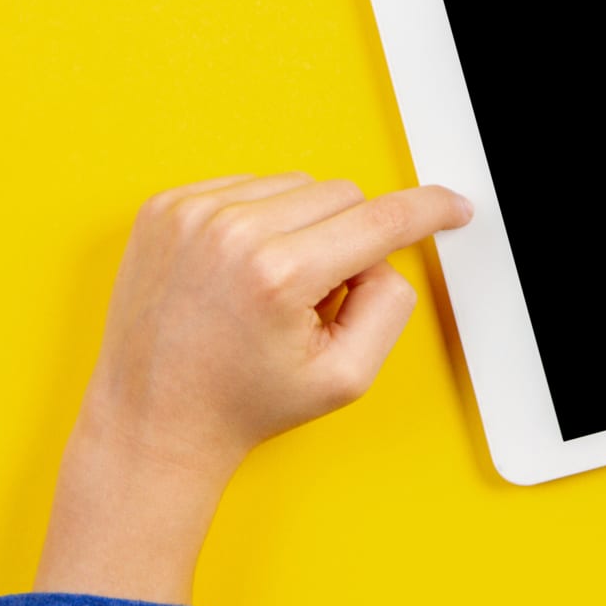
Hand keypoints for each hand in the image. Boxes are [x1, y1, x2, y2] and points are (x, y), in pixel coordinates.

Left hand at [34, 174, 473, 602]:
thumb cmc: (242, 404)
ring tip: (270, 287)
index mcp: (278, 273)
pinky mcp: (164, 208)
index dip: (428, 211)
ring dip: (302, 227)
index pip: (380, 219)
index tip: (452, 206)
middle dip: (348, 240)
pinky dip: (257, 220)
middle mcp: (230, 231)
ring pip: (295, 186)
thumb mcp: (346, 377)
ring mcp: (190, 213)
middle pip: (342, 194)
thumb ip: (390, 305)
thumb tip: (385, 254)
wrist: (153, 420)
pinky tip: (239, 270)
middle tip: (317, 299)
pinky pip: (245, 186)